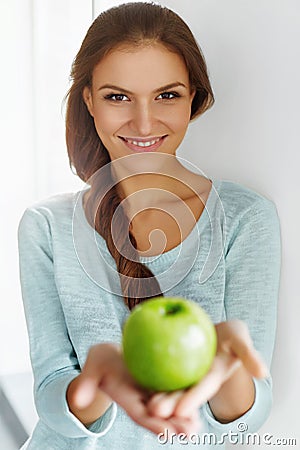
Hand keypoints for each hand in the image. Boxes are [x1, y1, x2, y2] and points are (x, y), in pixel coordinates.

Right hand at [69, 343, 200, 436]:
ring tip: (199, 427)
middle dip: (174, 425)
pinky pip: (174, 390)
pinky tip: (200, 399)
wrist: (111, 356)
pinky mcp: (159, 381)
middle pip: (159, 415)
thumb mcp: (93, 366)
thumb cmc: (101, 361)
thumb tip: (77, 399)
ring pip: (169, 406)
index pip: (140, 414)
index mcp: (127, 398)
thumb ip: (87, 382)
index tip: (165, 434)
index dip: (152, 424)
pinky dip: (186, 397)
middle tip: (191, 432)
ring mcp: (151, 392)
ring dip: (183, 416)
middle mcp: (142, 399)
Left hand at [147, 320, 268, 420]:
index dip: (193, 400)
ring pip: (169, 387)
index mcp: (212, 376)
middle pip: (182, 392)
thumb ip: (249, 354)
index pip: (202, 389)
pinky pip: (160, 371)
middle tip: (155, 410)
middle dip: (170, 404)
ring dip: (159, 397)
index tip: (181, 410)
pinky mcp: (171, 366)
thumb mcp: (240, 337)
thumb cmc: (229, 334)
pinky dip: (151, 376)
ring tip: (146, 405)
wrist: (212, 329)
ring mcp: (183, 374)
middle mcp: (196, 379)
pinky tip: (136, 377)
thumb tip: (262, 373)